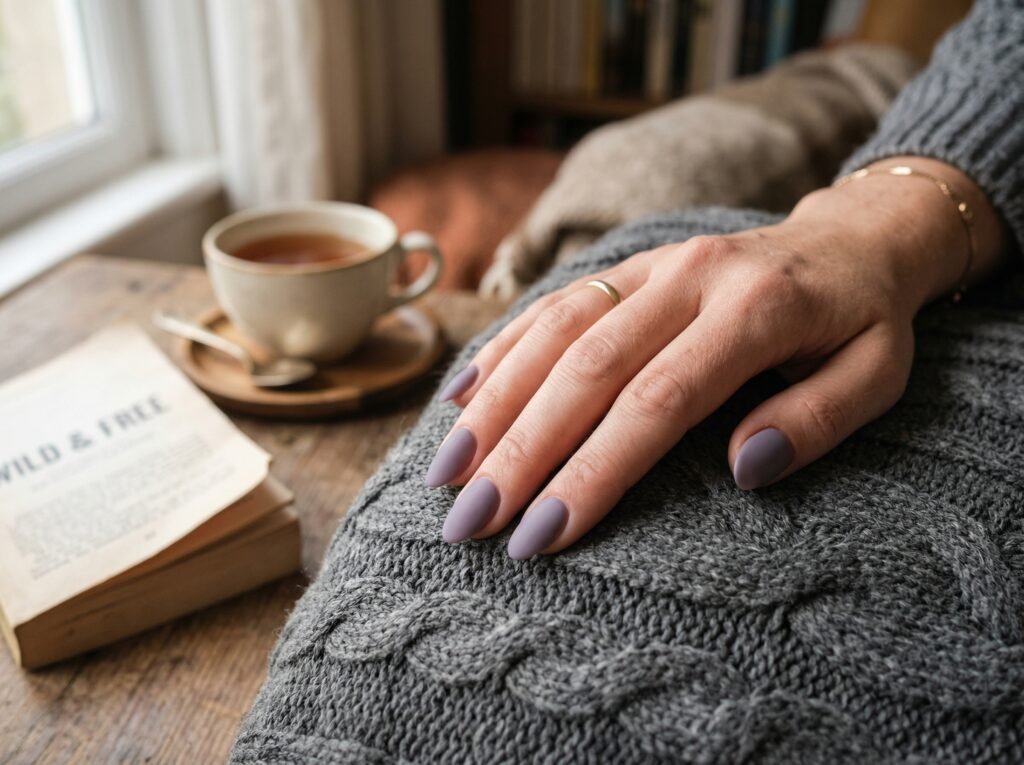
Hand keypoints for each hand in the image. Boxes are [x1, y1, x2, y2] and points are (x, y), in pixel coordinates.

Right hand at [427, 158, 1006, 558]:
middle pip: (586, 370)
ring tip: (446, 473)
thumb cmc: (863, 321)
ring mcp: (649, 265)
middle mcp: (688, 277)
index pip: (656, 402)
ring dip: (494, 405)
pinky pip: (553, 304)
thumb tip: (745, 468)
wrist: (851, 237)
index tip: (542, 535)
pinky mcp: (626, 266)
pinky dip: (503, 350)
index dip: (593, 471)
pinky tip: (460, 398)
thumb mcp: (877, 373)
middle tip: (470, 523)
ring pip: (554, 333)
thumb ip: (819, 418)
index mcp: (755, 310)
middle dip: (520, 451)